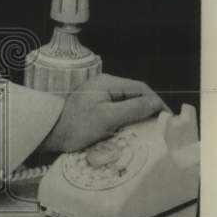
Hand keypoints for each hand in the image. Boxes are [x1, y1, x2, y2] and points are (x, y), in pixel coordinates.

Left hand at [41, 73, 168, 152]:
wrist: (50, 133)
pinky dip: (126, 120)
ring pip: (126, 103)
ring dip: (137, 116)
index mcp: (108, 83)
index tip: (166, 118)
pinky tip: (129, 131)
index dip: (156, 102)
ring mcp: (98, 96)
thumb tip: (156, 103)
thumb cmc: (77, 126)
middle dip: (148, 109)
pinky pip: (116, 110)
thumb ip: (133, 108)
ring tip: (147, 131)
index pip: (141, 88)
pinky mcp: (94, 107)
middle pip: (134, 95)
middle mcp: (104, 86)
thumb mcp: (108, 117)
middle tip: (159, 126)